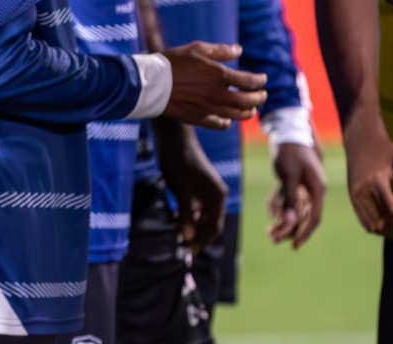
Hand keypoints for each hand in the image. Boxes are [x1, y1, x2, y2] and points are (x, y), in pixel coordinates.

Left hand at [153, 118, 228, 251]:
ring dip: (193, 227)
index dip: (202, 241)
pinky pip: (197, 208)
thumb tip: (188, 239)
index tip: (189, 253)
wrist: (174, 139)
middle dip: (198, 236)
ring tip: (178, 237)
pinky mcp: (199, 187)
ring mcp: (208, 191)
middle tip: (182, 249)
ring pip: (203, 216)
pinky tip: (177, 220)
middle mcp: (217, 195)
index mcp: (217, 196)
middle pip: (210, 223)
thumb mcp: (181, 191)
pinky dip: (189, 216)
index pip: (214, 226)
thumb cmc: (179, 163)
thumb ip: (185, 215)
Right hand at [161, 41, 267, 128]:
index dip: (260, 81)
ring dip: (248, 112)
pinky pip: (219, 124)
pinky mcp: (198, 118)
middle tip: (262, 95)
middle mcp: (217, 94)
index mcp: (219, 75)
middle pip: (248, 101)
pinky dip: (227, 123)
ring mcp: (208, 108)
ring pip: (237, 115)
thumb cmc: (174, 62)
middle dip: (259, 98)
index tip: (263, 79)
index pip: (249, 82)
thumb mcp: (198, 49)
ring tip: (252, 109)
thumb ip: (220, 50)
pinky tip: (228, 119)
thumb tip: (238, 49)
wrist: (152, 83)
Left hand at [269, 141, 326, 248]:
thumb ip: (290, 198)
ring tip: (269, 231)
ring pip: (296, 211)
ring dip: (283, 221)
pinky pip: (289, 201)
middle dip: (289, 229)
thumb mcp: (289, 175)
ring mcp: (305, 187)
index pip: (315, 216)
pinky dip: (280, 207)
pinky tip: (270, 213)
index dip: (305, 232)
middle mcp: (314, 190)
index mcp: (317, 188)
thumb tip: (289, 220)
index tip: (294, 245)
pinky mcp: (296, 184)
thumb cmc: (290, 151)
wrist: (288, 131)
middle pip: (304, 217)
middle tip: (273, 239)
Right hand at [343, 117, 392, 239]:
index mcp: (376, 181)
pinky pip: (365, 222)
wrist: (361, 142)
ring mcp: (355, 197)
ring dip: (391, 234)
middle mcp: (362, 191)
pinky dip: (380, 229)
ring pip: (373, 226)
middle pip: (382, 222)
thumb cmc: (387, 151)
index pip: (392, 210)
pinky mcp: (353, 199)